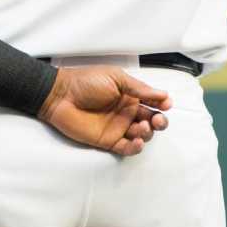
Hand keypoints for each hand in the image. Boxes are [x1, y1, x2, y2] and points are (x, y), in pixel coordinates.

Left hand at [37, 65, 170, 154]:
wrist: (60, 94)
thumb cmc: (85, 81)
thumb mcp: (116, 78)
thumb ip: (139, 88)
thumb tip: (164, 94)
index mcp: (129, 95)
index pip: (152, 102)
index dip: (162, 104)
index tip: (166, 104)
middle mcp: (126, 112)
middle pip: (151, 121)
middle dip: (160, 122)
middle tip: (158, 120)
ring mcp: (117, 127)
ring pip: (142, 135)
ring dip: (148, 133)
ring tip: (143, 126)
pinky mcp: (107, 140)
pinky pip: (126, 148)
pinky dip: (135, 147)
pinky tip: (138, 141)